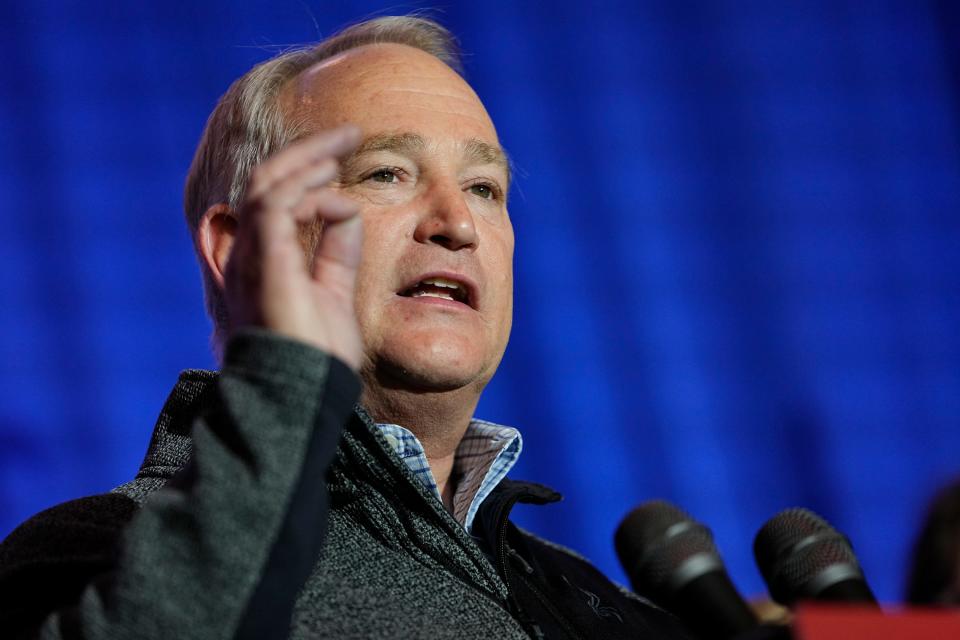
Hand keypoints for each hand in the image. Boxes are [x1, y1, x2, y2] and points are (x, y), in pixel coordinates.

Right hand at [224, 125, 363, 369]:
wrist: (305, 394)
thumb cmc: (317, 354)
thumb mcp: (332, 291)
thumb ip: (336, 252)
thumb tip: (348, 211)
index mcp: (262, 262)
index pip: (274, 200)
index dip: (305, 172)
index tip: (342, 157)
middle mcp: (248, 254)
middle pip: (268, 182)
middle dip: (308, 152)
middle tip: (349, 134)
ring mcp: (251, 257)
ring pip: (268, 184)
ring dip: (307, 160)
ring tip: (343, 145)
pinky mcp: (263, 262)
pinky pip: (276, 205)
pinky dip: (306, 192)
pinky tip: (334, 190)